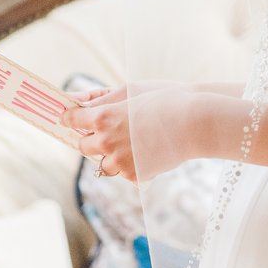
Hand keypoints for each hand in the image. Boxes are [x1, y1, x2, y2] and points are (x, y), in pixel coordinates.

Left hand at [61, 82, 201, 183]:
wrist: (196, 122)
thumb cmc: (165, 100)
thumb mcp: (130, 92)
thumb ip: (100, 100)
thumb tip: (75, 105)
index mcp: (103, 117)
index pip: (72, 119)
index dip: (71, 118)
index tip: (72, 118)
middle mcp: (106, 141)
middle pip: (83, 145)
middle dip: (93, 138)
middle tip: (110, 131)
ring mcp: (119, 161)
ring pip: (102, 163)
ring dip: (111, 155)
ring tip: (132, 144)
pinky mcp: (133, 175)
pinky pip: (123, 172)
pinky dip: (132, 165)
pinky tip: (148, 152)